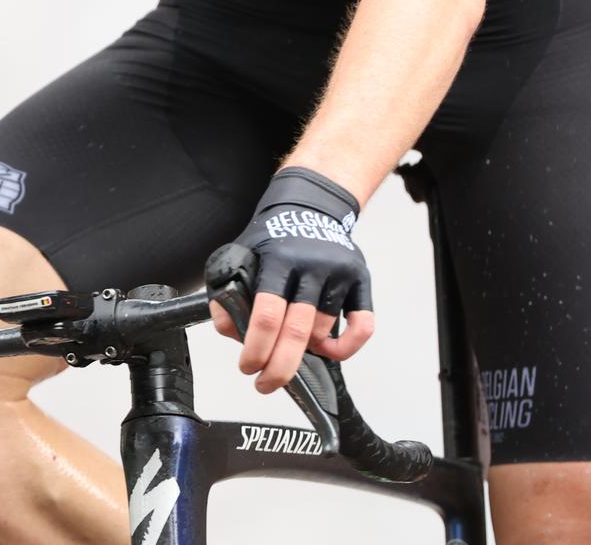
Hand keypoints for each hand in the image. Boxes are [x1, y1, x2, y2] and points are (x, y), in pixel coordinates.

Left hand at [207, 168, 375, 393]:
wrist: (311, 206)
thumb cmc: (273, 237)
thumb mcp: (240, 254)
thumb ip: (227, 292)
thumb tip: (231, 333)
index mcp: (278, 259)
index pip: (267, 314)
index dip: (256, 348)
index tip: (248, 367)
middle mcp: (312, 266)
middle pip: (298, 331)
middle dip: (279, 368)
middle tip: (265, 384)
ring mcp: (340, 273)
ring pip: (324, 332)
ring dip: (305, 350)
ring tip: (289, 347)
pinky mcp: (361, 279)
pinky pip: (364, 324)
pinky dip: (348, 347)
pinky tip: (329, 352)